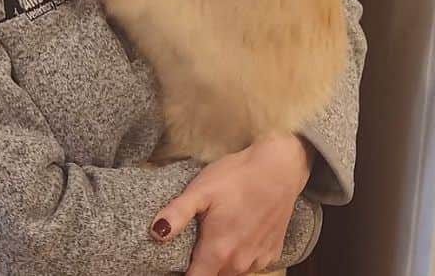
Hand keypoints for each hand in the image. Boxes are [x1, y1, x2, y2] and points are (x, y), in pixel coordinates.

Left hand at [151, 132, 312, 275]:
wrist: (279, 169)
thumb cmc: (236, 177)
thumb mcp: (200, 190)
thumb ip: (177, 214)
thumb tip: (156, 233)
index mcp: (218, 251)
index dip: (182, 274)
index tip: (174, 263)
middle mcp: (239, 263)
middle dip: (200, 266)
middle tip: (194, 242)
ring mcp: (258, 260)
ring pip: (231, 273)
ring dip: (220, 263)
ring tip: (214, 237)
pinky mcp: (272, 253)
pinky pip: (250, 265)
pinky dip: (240, 256)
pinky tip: (237, 235)